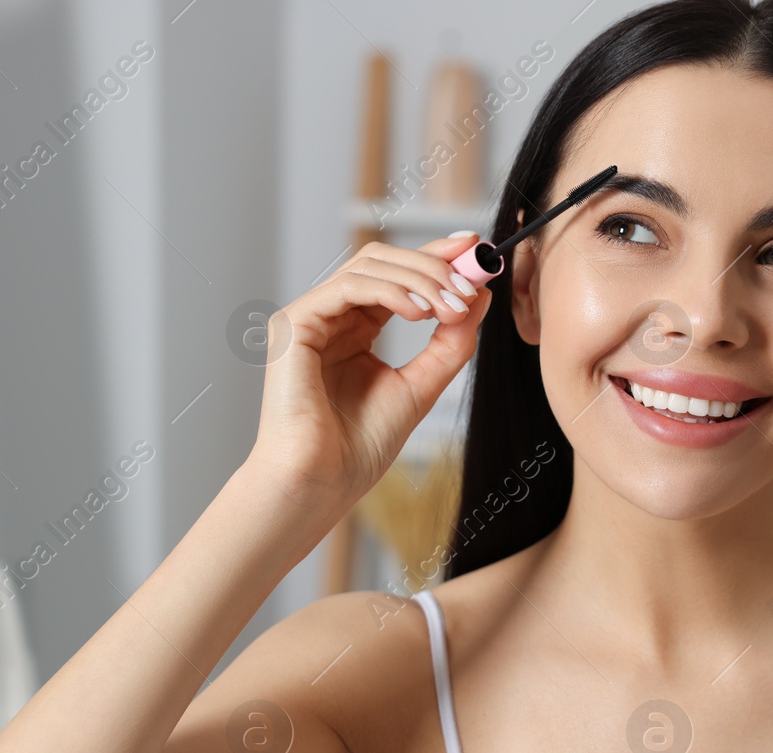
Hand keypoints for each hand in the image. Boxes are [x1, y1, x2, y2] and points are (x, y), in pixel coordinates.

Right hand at [250, 233, 491, 507]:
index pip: (397, 276)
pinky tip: (421, 312)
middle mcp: (331, 318)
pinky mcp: (294, 324)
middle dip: (433, 264)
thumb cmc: (358, 448)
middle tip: (471, 284)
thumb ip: (450, 342)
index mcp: (355, 329)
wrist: (320, 483)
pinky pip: (348, 287)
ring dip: (420, 278)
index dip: (436, 256)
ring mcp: (310, 318)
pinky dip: (391, 291)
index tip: (476, 249)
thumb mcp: (422, 386)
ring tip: (453, 306)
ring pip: (368, 265)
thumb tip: (478, 296)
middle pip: (383, 260)